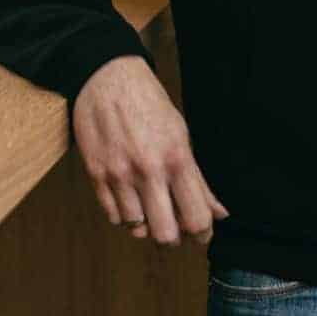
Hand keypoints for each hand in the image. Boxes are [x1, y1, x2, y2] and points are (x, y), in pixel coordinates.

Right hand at [72, 54, 229, 247]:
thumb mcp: (181, 134)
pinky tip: (130, 197)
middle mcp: (149, 171)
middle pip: (166, 234)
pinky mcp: (96, 176)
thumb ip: (199, 179)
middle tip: (174, 226)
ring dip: (146, 224)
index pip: (196, 217)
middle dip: (173, 237)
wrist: (107, 78)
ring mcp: (120, 175)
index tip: (201, 234)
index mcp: (176, 158)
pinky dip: (124, 214)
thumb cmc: (147, 103)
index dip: (202, 234)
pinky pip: (113, 216)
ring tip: (149, 206)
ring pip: (136, 229)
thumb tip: (220, 213)